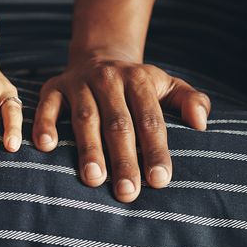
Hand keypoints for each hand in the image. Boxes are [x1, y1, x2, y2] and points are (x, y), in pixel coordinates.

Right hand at [33, 51, 210, 202]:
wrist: (99, 55)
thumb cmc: (137, 84)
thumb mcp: (167, 85)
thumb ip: (189, 101)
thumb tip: (201, 124)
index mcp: (139, 81)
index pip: (150, 119)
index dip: (155, 150)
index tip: (160, 180)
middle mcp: (109, 80)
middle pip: (118, 124)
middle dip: (123, 159)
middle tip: (128, 192)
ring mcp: (79, 83)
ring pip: (85, 118)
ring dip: (89, 149)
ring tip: (94, 179)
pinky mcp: (54, 87)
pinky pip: (47, 106)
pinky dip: (45, 124)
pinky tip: (46, 147)